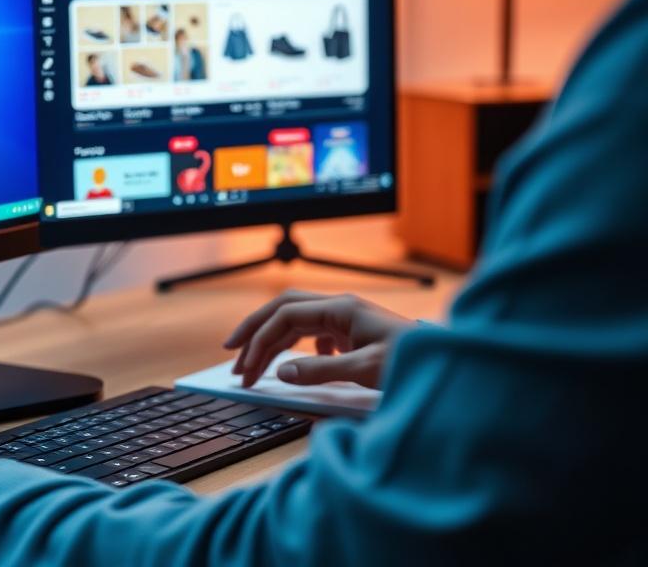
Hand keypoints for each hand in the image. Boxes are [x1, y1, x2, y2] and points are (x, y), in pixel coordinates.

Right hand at [223, 291, 411, 388]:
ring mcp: (347, 318)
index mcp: (341, 308)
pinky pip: (313, 331)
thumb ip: (320, 371)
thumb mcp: (365, 370)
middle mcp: (341, 307)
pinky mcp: (353, 332)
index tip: (245, 367)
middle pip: (284, 309)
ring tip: (254, 363)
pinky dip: (295, 345)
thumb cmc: (414, 363)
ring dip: (272, 340)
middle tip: (232, 356)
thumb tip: (281, 371)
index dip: (260, 340)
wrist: (448, 364)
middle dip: (255, 330)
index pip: (285, 316)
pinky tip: (296, 363)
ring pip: (296, 321)